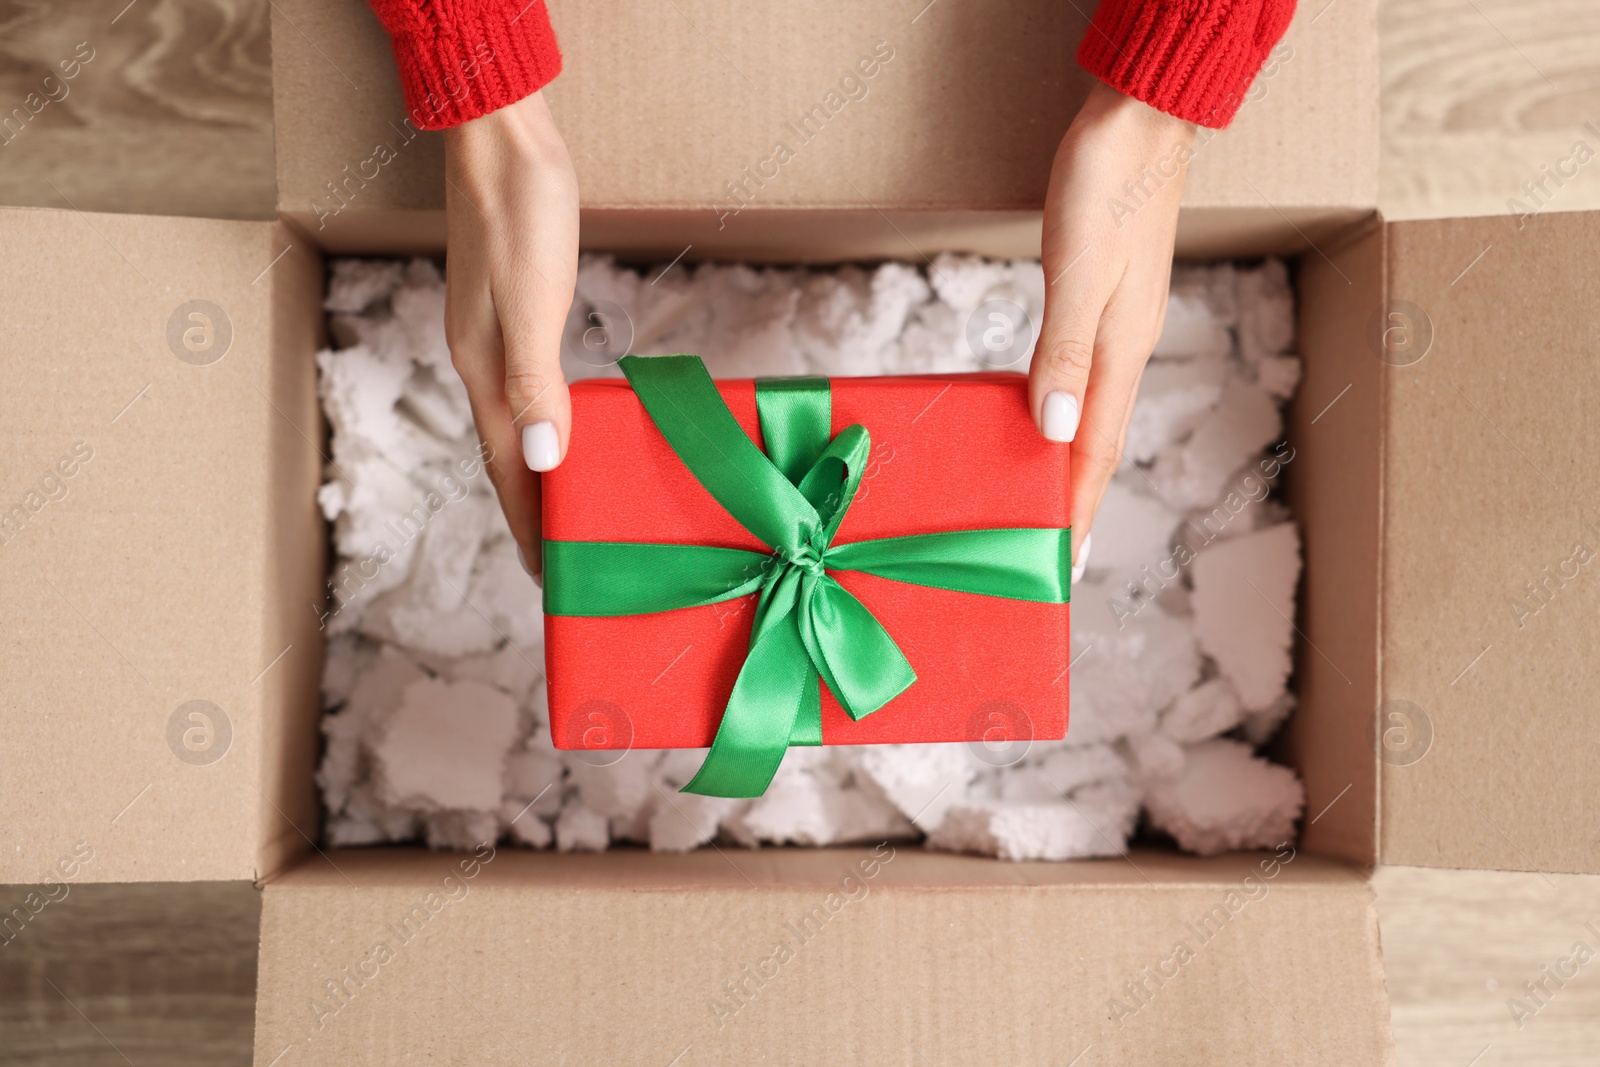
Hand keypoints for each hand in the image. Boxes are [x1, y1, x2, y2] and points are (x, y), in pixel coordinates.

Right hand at [443, 90, 578, 579]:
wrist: (499, 131)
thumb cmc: (518, 209)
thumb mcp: (531, 298)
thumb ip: (533, 382)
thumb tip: (541, 461)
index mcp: (485, 368)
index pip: (508, 469)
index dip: (528, 522)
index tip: (548, 575)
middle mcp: (482, 359)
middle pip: (507, 455)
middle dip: (532, 510)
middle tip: (563, 556)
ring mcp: (493, 333)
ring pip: (516, 423)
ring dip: (537, 470)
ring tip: (566, 505)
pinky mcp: (511, 306)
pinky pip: (527, 388)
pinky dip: (544, 422)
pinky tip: (562, 423)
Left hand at [1031, 82, 1193, 567]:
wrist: (1142, 113)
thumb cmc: (1110, 180)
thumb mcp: (1079, 266)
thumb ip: (1063, 349)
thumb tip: (1053, 428)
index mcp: (1123, 345)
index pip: (1097, 447)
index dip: (1078, 506)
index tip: (1064, 563)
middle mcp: (1127, 342)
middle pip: (1099, 439)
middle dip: (1076, 497)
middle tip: (1051, 549)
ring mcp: (1120, 319)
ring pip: (1092, 408)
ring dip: (1069, 458)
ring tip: (1046, 498)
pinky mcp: (1107, 294)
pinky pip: (1083, 374)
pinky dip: (1065, 410)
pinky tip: (1045, 413)